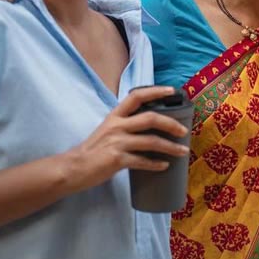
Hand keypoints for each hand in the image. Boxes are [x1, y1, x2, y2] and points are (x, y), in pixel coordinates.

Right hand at [63, 86, 189, 190]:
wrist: (74, 168)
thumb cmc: (93, 149)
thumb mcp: (108, 129)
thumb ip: (125, 124)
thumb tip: (149, 125)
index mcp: (115, 116)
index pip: (136, 96)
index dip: (155, 91)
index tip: (172, 91)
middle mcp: (117, 126)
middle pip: (150, 118)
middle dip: (171, 124)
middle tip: (184, 131)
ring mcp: (117, 142)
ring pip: (151, 141)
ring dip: (170, 147)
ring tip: (182, 152)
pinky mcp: (117, 159)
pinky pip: (142, 161)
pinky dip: (155, 164)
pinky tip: (164, 166)